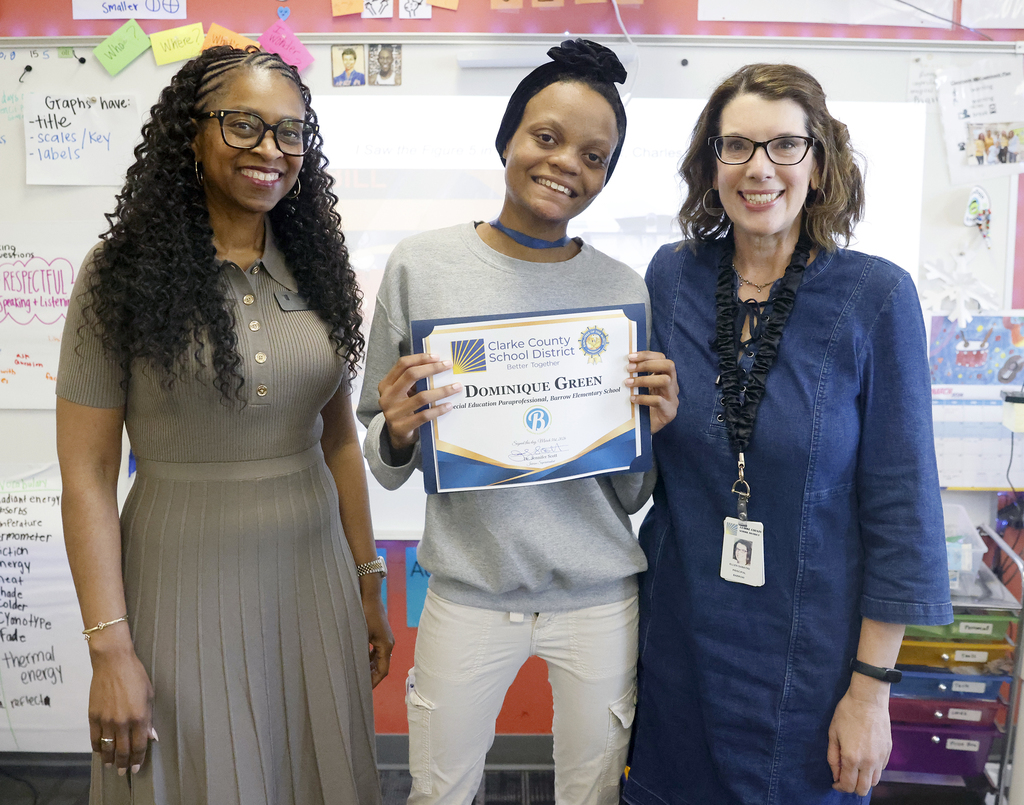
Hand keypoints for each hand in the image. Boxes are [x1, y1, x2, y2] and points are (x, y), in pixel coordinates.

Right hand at [88, 633, 155, 775]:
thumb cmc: (135, 675)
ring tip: (112, 766)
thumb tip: (152, 736)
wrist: (113, 662)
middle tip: (124, 771)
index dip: (139, 759)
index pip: (140, 745)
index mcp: (140, 717)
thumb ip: (149, 718)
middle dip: (124, 764)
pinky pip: (94, 739)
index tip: (137, 767)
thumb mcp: (149, 695)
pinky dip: (97, 748)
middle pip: (123, 751)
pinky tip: (100, 752)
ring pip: (107, 748)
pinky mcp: (93, 716)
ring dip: (110, 760)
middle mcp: (123, 722)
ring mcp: (106, 720)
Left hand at [361, 584, 394, 688]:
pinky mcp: (380, 633)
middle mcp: (388, 643)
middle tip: (359, 686)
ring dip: (370, 667)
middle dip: (372, 676)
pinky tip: (359, 660)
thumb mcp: (360, 635)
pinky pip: (377, 650)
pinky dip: (369, 658)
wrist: (369, 595)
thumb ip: (360, 652)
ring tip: (358, 675)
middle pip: (382, 665)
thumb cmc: (364, 614)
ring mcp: (385, 637)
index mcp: (386, 646)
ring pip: (379, 658)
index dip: (373, 682)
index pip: (382, 670)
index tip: (364, 690)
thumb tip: (353, 667)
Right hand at [377, 354, 461, 453]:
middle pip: (411, 375)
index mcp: (386, 384)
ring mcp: (393, 413)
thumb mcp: (403, 393)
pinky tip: (449, 405)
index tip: (437, 356)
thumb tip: (438, 365)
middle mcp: (387, 397)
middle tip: (449, 366)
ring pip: (421, 397)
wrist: (397, 436)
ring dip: (442, 390)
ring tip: (456, 387)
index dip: (420, 358)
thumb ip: (413, 381)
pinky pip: (424, 416)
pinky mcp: (401, 427)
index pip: (402, 364)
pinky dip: (438, 410)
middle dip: (432, 369)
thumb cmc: (404, 408)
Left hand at [625, 351, 678, 433]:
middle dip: (647, 364)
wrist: (645, 431)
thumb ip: (637, 377)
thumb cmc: (641, 407)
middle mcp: (673, 386)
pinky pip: (658, 401)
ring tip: (628, 383)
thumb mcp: (640, 389)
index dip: (647, 355)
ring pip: (665, 381)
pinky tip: (632, 398)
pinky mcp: (669, 412)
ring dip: (644, 380)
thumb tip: (624, 363)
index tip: (630, 357)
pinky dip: (643, 398)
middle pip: (669, 365)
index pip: (662, 358)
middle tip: (629, 368)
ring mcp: (673, 399)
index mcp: (666, 377)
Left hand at [827, 678, 891, 794]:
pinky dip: (872, 770)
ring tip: (855, 769)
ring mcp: (880, 758)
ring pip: (874, 782)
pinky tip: (864, 759)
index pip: (848, 785)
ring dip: (863, 780)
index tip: (835, 782)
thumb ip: (833, 757)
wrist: (868, 700)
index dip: (839, 787)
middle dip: (852, 787)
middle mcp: (868, 762)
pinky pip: (880, 769)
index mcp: (852, 758)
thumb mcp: (833, 734)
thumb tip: (835, 774)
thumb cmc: (847, 713)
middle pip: (862, 789)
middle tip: (844, 777)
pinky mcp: (888, 752)